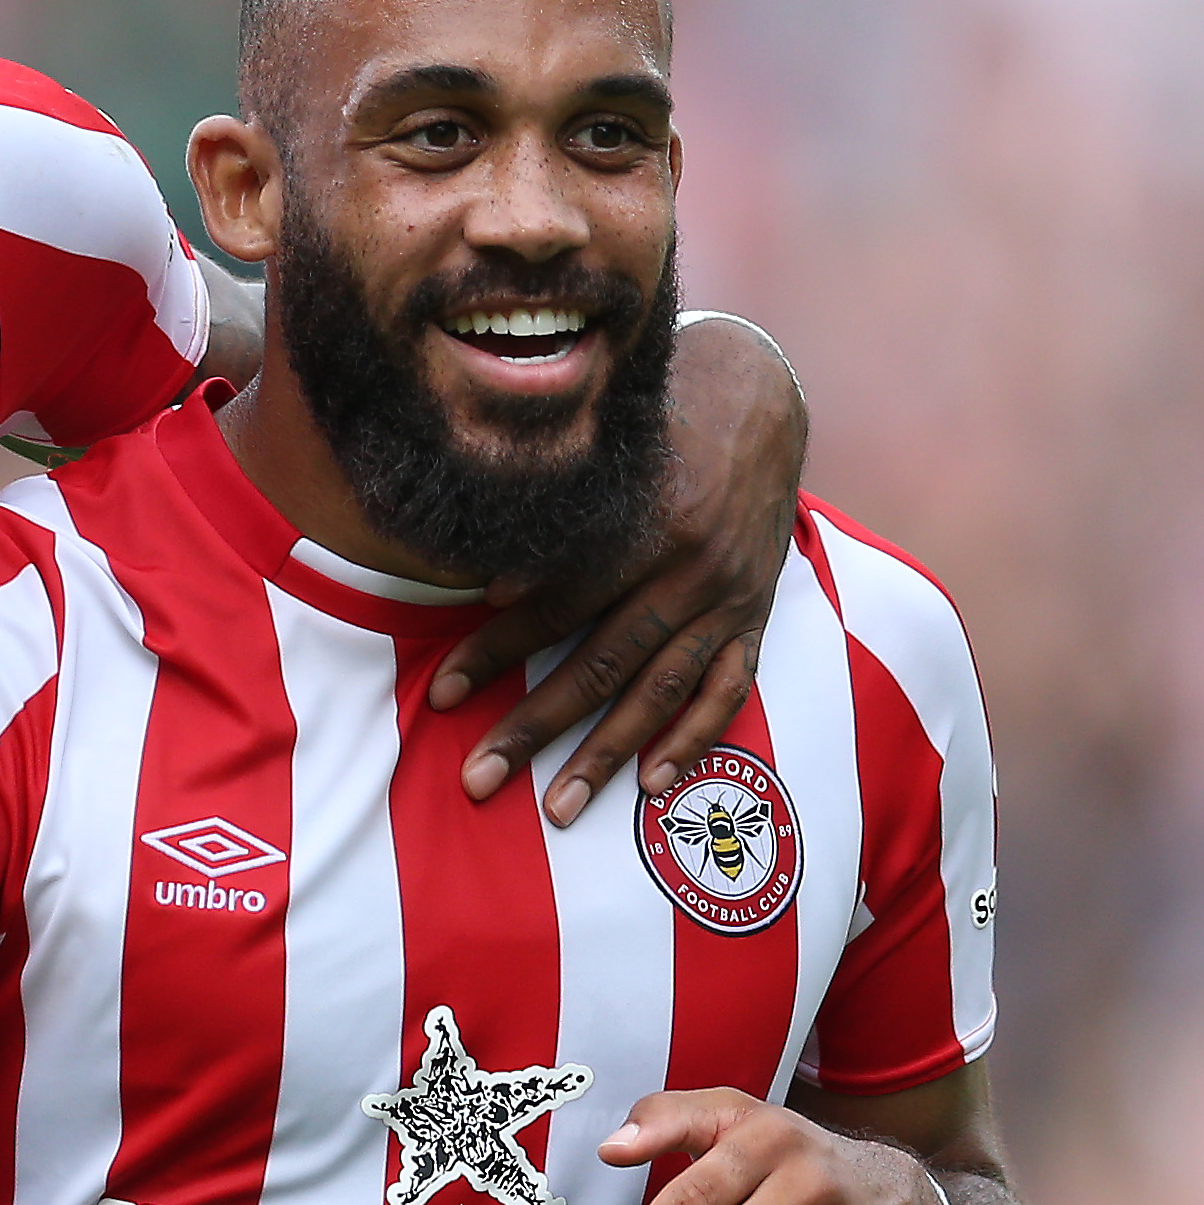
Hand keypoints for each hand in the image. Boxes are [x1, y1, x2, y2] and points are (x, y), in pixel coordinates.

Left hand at [430, 312, 807, 826]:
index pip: (556, 604)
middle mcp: (690, 566)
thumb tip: (493, 590)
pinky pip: (728, 688)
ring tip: (558, 807)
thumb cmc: (656, 417)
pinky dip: (693, 737)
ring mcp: (728, 597)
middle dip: (535, 726)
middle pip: (601, 663)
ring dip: (606, 754)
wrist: (759, 397)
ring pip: (660, 690)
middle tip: (481, 778)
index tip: (444, 696)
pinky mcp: (756, 614)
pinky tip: (654, 783)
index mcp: (644, 519)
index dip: (495, 651)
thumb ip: (556, 519)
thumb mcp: (606, 452)